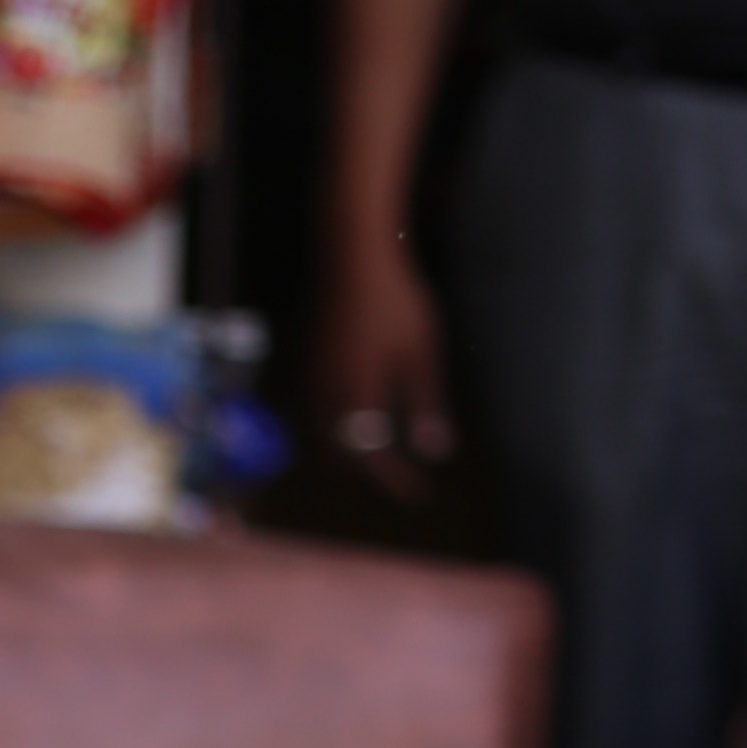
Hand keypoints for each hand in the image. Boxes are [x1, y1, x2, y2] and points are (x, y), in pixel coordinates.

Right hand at [319, 237, 455, 501]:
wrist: (350, 253)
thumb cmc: (393, 299)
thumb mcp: (421, 353)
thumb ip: (426, 404)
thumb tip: (437, 452)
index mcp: (357, 400)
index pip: (373, 460)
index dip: (396, 482)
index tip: (419, 493)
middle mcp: (328, 399)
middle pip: (340, 460)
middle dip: (368, 475)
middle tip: (398, 478)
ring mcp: (313, 382)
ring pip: (322, 440)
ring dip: (347, 455)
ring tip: (375, 455)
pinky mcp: (309, 365)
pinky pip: (315, 416)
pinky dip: (334, 432)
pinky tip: (355, 420)